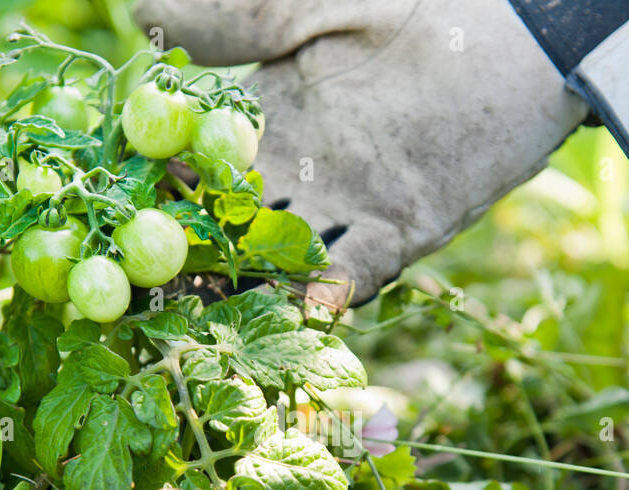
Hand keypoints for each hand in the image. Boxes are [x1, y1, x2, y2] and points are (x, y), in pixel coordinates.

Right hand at [133, 0, 588, 308]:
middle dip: (190, 263)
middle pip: (228, 230)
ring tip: (211, 319)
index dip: (154, 193)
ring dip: (249, 293)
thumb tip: (135, 19)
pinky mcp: (407, 228)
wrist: (518, 24)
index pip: (193, 168)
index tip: (111, 216)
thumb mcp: (303, 0)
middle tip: (147, 295)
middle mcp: (299, 176)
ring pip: (284, 262)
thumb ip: (228, 18)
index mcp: (265, 122)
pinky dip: (338, 290)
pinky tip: (314, 305)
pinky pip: (361, 269)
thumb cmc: (414, 1)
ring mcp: (351, 207)